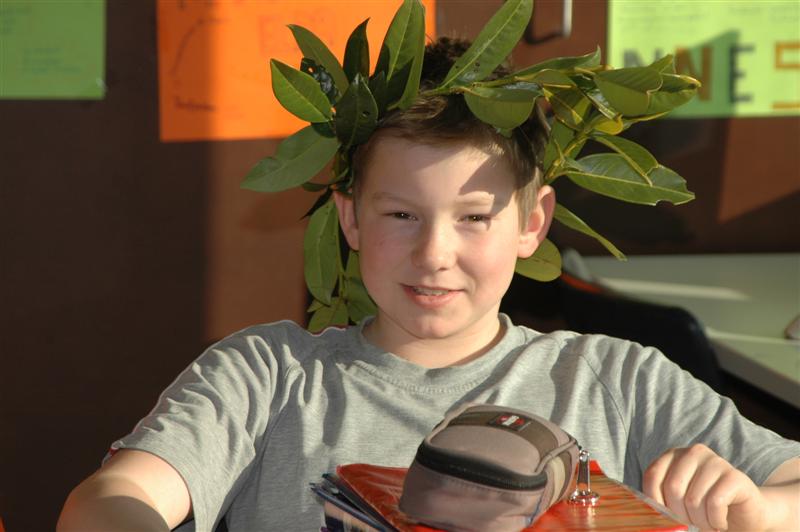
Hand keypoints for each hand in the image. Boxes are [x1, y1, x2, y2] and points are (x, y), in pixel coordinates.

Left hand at [643, 444, 766, 530]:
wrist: (747, 516)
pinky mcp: (734, 476)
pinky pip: (714, 503)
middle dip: (681, 515)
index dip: (656, 503)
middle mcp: (693, 453)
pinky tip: (721, 522)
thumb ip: (660, 501)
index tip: (669, 518)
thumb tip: (644, 514)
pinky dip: (715, 521)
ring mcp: (716, 462)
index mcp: (674, 455)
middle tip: (693, 523)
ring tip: (708, 524)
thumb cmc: (705, 510)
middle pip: (672, 489)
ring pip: (693, 499)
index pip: (652, 476)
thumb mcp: (678, 502)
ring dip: (700, 522)